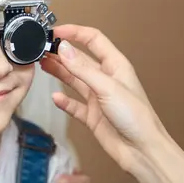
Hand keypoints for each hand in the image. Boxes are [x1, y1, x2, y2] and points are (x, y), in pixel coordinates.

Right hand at [40, 24, 171, 172]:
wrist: (142, 151)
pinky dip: (63, 101)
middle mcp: (106, 79)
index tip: (55, 31)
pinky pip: (74, 105)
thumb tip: (64, 48)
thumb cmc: (136, 117)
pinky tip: (55, 97)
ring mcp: (98, 98)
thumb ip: (82, 69)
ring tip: (42, 64)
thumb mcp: (107, 87)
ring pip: (74, 80)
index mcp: (115, 66)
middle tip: (42, 49)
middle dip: (61, 52)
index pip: (93, 40)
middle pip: (79, 59)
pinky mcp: (92, 116)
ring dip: (59, 72)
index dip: (75, 33)